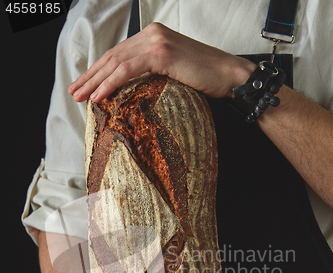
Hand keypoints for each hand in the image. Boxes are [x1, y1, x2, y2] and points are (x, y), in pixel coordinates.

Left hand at [68, 22, 254, 102]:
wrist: (229, 75)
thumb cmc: (205, 78)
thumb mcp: (174, 72)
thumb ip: (153, 72)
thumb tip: (133, 89)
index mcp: (152, 36)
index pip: (118, 54)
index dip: (98, 70)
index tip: (84, 85)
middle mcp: (151, 34)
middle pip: (112, 56)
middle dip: (90, 75)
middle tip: (73, 91)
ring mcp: (155, 41)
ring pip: (116, 62)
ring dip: (94, 81)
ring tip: (79, 96)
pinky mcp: (161, 53)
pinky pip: (127, 70)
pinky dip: (110, 83)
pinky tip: (98, 96)